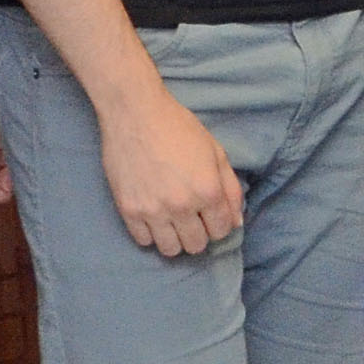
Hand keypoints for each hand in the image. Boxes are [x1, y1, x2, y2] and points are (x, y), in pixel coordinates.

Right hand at [97, 84, 245, 257]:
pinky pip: (143, 241)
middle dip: (199, 234)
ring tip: (172, 222)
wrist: (135, 114)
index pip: (221, 230)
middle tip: (192, 219)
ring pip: (170, 249)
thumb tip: (236, 222)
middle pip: (196, 245)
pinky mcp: (128, 210)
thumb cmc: (179, 128)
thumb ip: (230, 189)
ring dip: (175, 239)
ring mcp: (153, 210)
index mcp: (208, 191)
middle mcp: (182, 206)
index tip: (210, 216)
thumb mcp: (215, 152)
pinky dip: (150, 234)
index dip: (219, 225)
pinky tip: (153, 218)